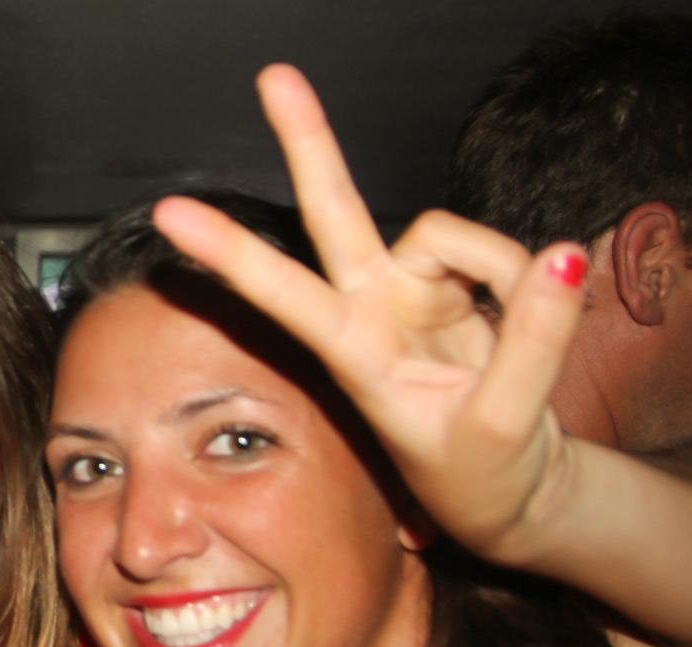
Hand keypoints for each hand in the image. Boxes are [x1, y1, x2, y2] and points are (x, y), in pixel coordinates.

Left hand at [152, 64, 589, 565]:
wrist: (507, 489)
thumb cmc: (478, 471)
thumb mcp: (503, 425)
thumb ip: (533, 342)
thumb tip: (560, 256)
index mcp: (353, 350)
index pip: (281, 293)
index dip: (229, 252)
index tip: (169, 214)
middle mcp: (373, 304)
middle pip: (335, 210)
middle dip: (307, 140)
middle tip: (273, 74)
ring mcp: (414, 286)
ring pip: (452, 235)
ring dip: (501, 278)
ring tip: (508, 354)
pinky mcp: (459, 278)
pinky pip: (506, 254)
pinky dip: (530, 287)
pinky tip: (521, 324)